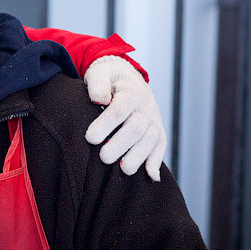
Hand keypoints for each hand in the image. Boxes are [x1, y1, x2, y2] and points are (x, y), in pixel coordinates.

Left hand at [83, 55, 166, 180]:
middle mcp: (145, 107)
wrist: (126, 77)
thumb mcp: (100, 73)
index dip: (106, 124)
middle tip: (103, 157)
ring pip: (150, 140)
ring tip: (123, 169)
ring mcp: (153, 120)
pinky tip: (150, 176)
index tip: (90, 138)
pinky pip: (160, 146)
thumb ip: (98, 83)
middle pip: (136, 128)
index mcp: (131, 91)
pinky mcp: (156, 131)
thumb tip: (99, 98)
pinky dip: (156, 161)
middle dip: (120, 144)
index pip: (120, 109)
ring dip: (138, 156)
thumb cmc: (108, 77)